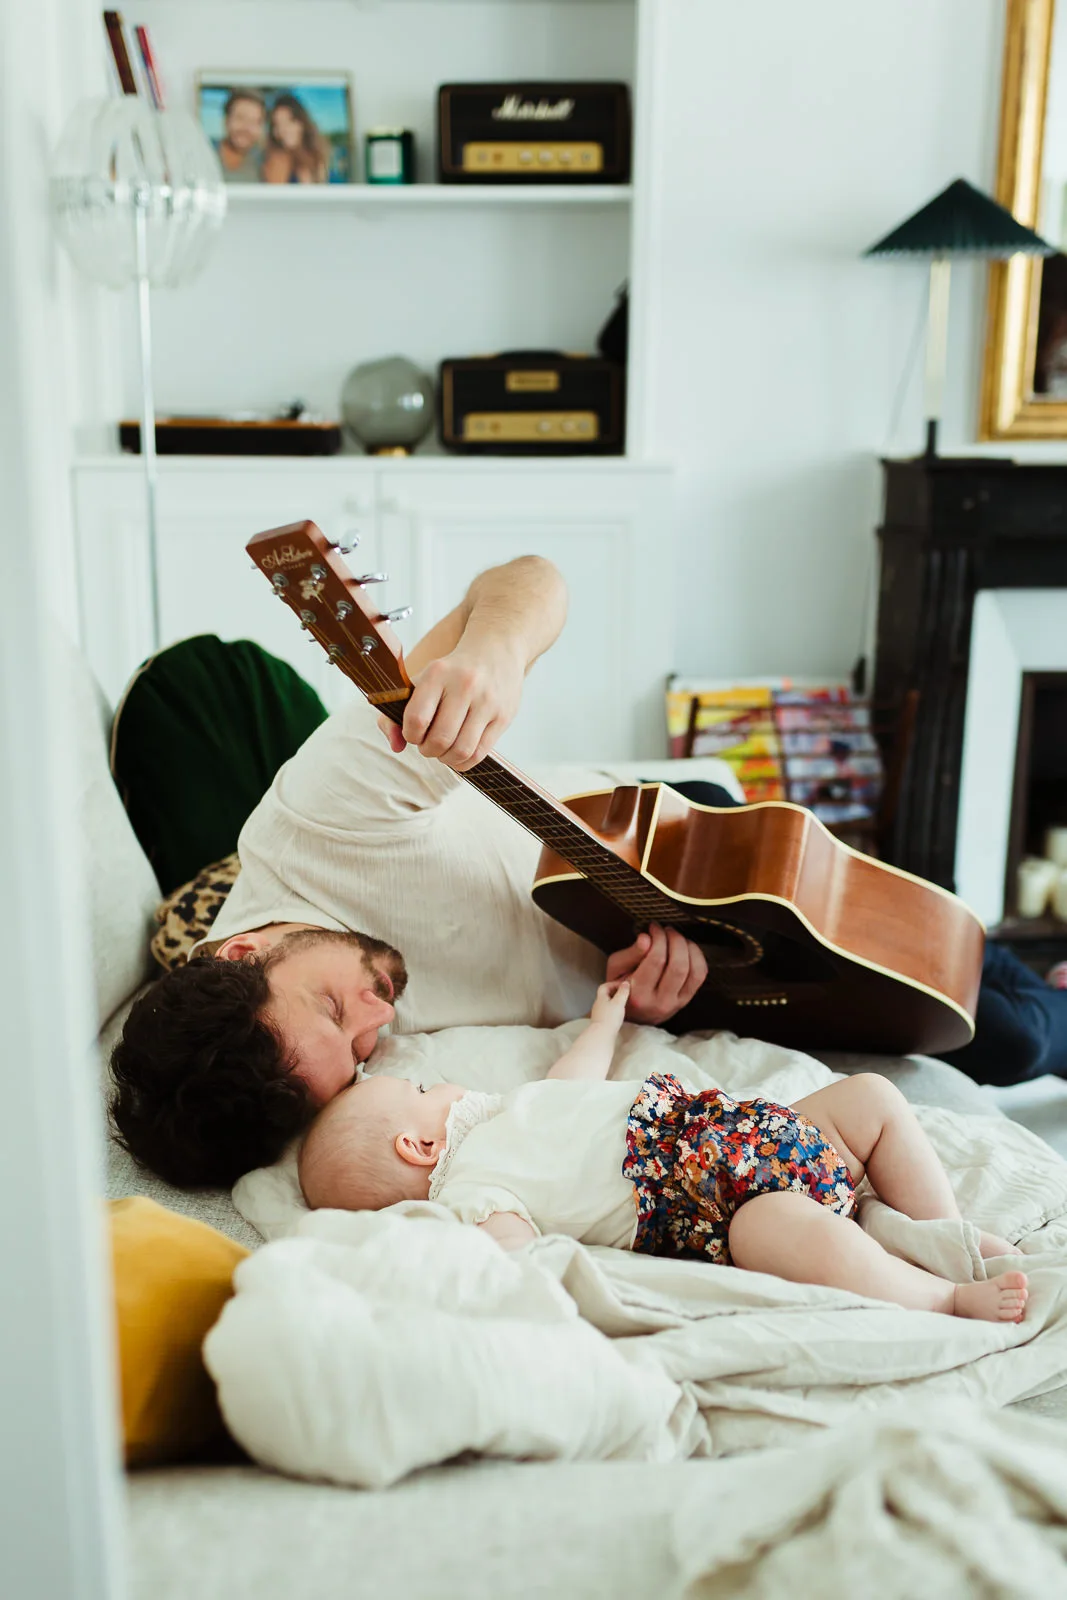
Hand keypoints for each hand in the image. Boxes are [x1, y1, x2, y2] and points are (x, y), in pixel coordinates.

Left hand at [378, 640, 523, 771]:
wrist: (495, 650)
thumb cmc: (452, 672)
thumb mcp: (422, 681)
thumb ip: (397, 712)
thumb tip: (396, 746)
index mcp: (438, 673)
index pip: (417, 719)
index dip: (410, 735)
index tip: (414, 733)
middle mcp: (465, 685)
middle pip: (440, 739)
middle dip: (428, 750)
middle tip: (428, 745)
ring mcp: (487, 701)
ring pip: (461, 750)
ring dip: (446, 758)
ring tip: (443, 751)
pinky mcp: (504, 716)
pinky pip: (480, 753)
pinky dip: (464, 762)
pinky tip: (459, 754)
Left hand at [590, 978, 629, 1028]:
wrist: (601, 1035)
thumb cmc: (610, 1017)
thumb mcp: (619, 1003)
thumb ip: (622, 992)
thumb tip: (625, 983)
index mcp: (601, 998)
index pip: (604, 986)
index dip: (613, 984)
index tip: (623, 985)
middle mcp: (598, 1004)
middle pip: (605, 995)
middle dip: (614, 992)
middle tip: (624, 993)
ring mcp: (598, 1013)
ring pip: (606, 1003)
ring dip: (614, 1001)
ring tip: (623, 1003)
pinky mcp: (601, 1021)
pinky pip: (607, 1011)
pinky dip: (613, 1009)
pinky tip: (619, 1014)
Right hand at [605, 924, 707, 1025]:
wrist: (630, 1015)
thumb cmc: (620, 989)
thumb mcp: (615, 970)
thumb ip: (631, 953)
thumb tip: (646, 938)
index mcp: (638, 994)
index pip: (656, 961)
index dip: (658, 938)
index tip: (654, 928)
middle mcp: (660, 1002)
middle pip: (678, 966)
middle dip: (675, 941)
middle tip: (667, 930)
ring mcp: (676, 1003)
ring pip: (694, 972)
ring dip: (688, 948)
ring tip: (677, 938)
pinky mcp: (686, 1000)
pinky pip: (700, 976)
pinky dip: (697, 957)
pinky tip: (687, 948)